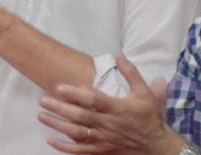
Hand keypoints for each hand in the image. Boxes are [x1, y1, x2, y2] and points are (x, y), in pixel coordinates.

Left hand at [38, 53, 184, 153]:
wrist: (159, 147)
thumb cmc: (149, 118)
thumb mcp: (144, 93)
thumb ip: (131, 73)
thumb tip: (118, 54)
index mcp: (117, 108)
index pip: (93, 100)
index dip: (75, 94)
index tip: (58, 87)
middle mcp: (109, 124)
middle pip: (81, 117)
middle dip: (60, 109)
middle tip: (42, 100)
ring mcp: (104, 139)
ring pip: (78, 134)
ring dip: (58, 126)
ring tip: (41, 116)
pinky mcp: (103, 151)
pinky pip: (82, 151)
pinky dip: (65, 147)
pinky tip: (51, 140)